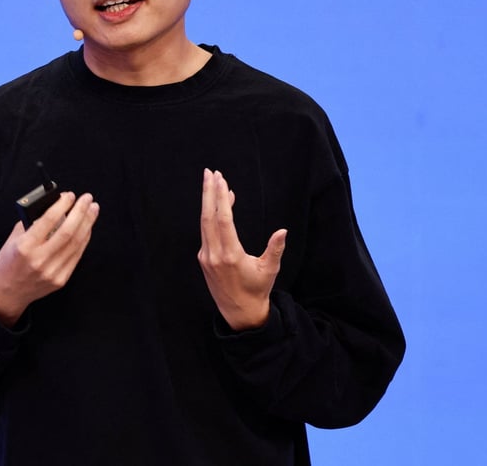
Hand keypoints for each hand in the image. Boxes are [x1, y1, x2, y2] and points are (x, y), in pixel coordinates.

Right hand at [0, 192, 98, 326]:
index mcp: (25, 247)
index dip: (62, 205)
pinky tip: (87, 228)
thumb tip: (53, 208)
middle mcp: (40, 259)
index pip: (48, 220)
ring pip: (76, 243)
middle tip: (87, 199)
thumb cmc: (8, 263)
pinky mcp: (60, 279)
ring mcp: (52, 271)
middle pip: (67, 231)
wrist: (6, 292)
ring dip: (87, 223)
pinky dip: (84, 239)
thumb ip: (31, 223)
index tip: (69, 195)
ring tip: (92, 209)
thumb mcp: (12, 239)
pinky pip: (76, 255)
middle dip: (80, 212)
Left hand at [199, 168, 286, 330]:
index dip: (221, 198)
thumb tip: (282, 231)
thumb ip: (275, 249)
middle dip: (209, 193)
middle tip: (210, 173)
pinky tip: (219, 204)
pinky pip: (206, 232)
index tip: (221, 180)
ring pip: (204, 223)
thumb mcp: (270, 270)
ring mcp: (206, 257)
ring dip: (208, 201)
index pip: (222, 220)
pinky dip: (211, 215)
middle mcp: (214, 254)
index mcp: (230, 255)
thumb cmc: (257, 290)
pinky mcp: (204, 259)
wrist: (239, 313)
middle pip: (208, 217)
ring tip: (212, 182)